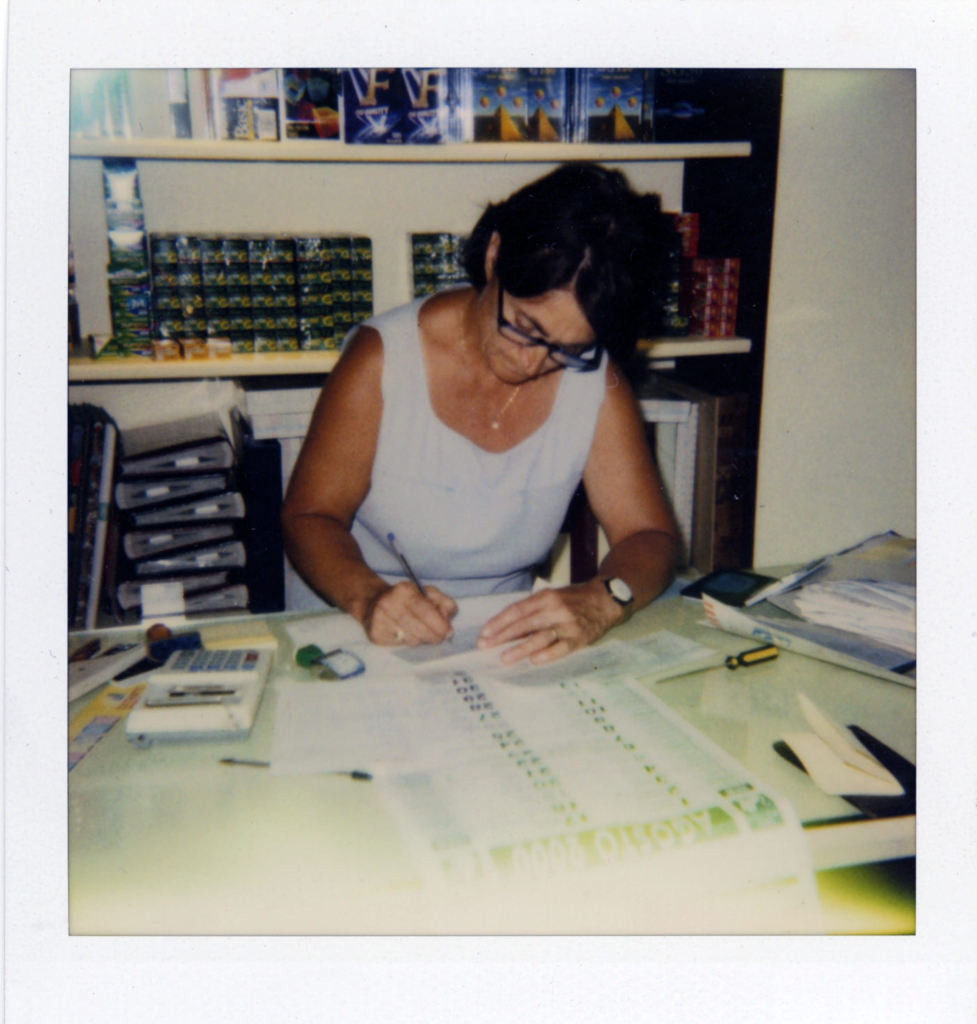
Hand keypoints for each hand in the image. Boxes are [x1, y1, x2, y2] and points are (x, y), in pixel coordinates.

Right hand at [362, 582, 457, 646]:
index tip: (448, 632)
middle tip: (440, 637)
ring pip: (411, 640)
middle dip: (434, 636)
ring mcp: (379, 620)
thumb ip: (443, 601)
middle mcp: (388, 604)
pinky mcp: (375, 634)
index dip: (439, 624)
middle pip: (419, 629)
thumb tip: (448, 617)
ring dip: (421, 639)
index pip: (424, 610)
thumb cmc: (406, 598)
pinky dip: (408, 642)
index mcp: (403, 590)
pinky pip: (400, 645)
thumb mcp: (426, 592)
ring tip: (421, 632)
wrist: (372, 601)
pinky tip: (406, 634)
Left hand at [476, 581, 623, 664]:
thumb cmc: (572, 600)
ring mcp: (568, 623)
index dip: (499, 622)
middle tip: (485, 647)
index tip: (484, 633)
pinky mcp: (580, 637)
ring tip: (505, 658)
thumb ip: (531, 610)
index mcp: (545, 597)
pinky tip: (534, 660)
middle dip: (503, 636)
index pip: (517, 610)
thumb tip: (505, 629)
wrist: (604, 600)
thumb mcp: (551, 597)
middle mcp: (555, 609)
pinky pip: (562, 647)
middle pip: (525, 624)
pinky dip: (548, 654)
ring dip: (521, 648)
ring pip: (540, 637)